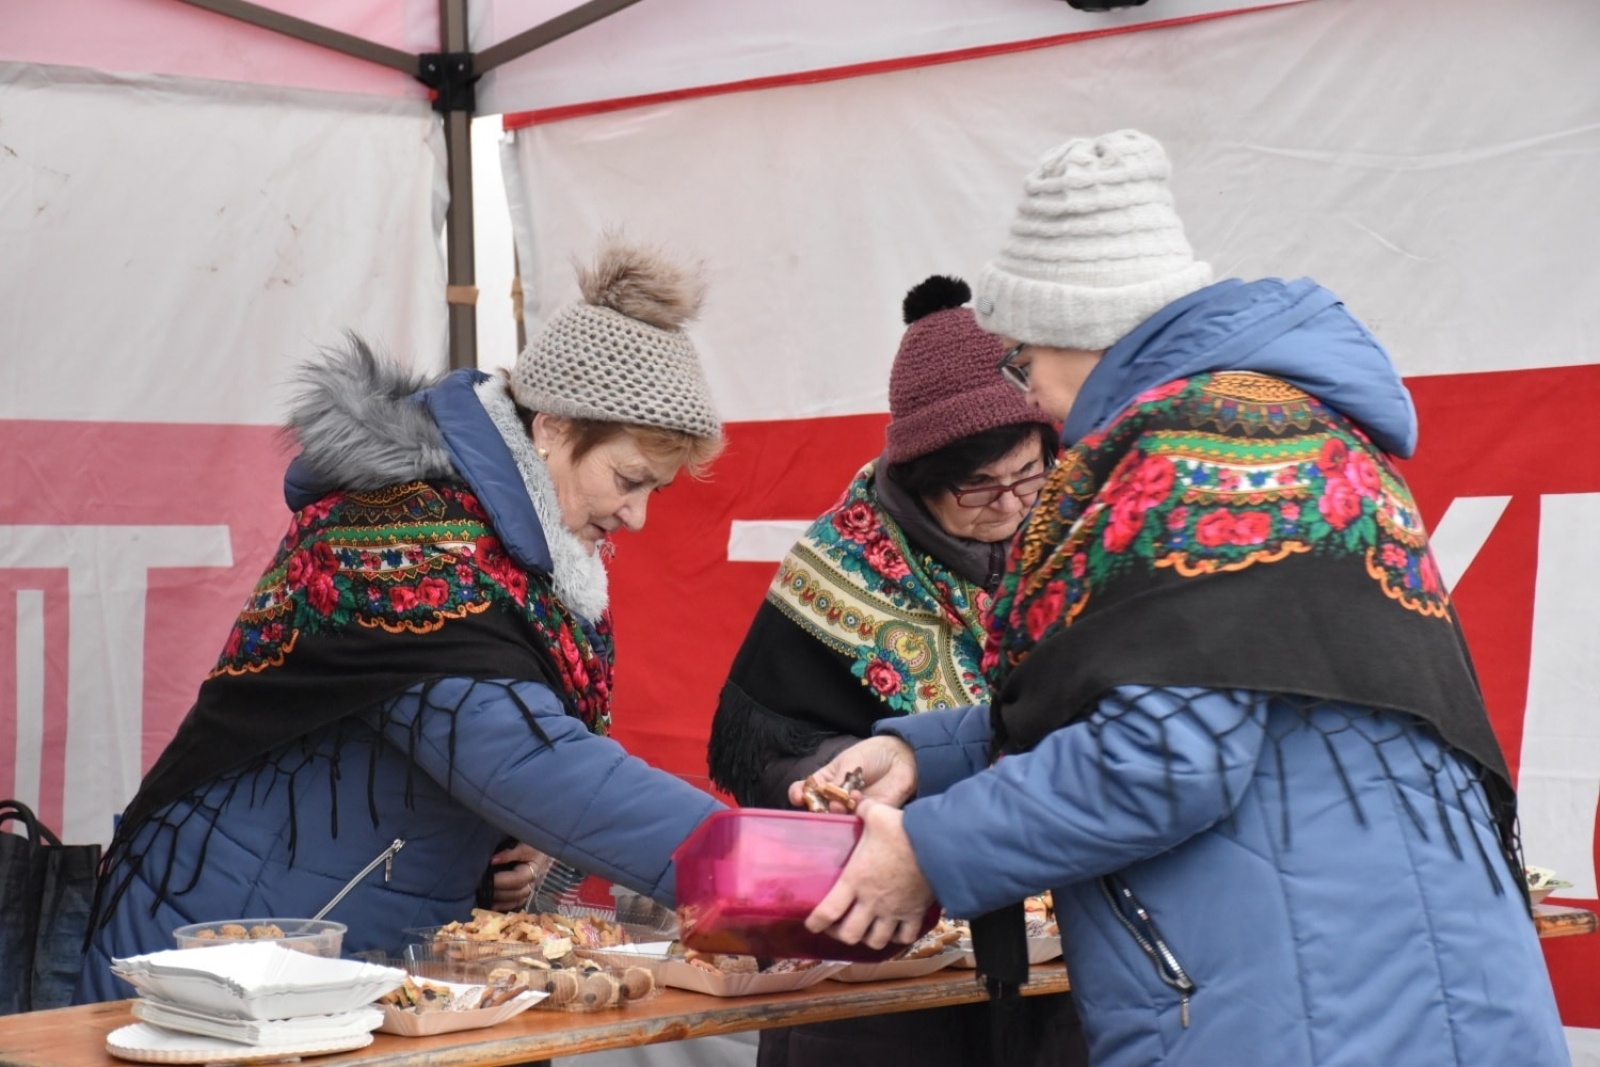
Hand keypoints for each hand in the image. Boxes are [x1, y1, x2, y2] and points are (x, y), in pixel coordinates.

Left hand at [487, 842, 551, 911]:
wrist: (537, 843)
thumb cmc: (530, 841)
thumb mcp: (522, 842)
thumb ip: (509, 852)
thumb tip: (492, 861)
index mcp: (533, 868)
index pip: (518, 879)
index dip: (502, 880)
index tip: (486, 877)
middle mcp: (532, 881)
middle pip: (517, 892)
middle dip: (497, 891)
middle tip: (480, 886)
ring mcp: (529, 887)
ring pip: (517, 899)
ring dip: (500, 899)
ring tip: (484, 895)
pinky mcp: (524, 890)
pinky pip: (516, 902)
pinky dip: (504, 905)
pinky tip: (492, 905)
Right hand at [787, 735, 917, 810]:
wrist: (901, 758)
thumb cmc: (872, 754)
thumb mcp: (850, 761)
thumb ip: (838, 780)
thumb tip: (829, 797)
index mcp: (826, 780)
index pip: (805, 790)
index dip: (798, 794)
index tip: (799, 797)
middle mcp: (834, 797)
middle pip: (817, 809)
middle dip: (816, 809)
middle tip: (821, 806)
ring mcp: (850, 808)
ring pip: (835, 819)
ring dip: (835, 812)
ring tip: (840, 803)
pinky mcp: (867, 817)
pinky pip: (855, 822)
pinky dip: (854, 813)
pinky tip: (858, 801)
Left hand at [803, 798, 933, 949]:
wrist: (939, 845)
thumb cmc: (903, 830)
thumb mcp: (877, 814)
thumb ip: (863, 809)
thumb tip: (858, 801)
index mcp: (855, 879)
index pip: (827, 911)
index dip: (815, 922)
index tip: (811, 923)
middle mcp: (871, 901)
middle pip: (849, 935)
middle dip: (839, 934)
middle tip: (837, 925)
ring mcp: (894, 911)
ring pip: (875, 941)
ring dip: (868, 938)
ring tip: (865, 929)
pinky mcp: (914, 913)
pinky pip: (904, 937)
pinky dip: (897, 937)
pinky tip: (894, 929)